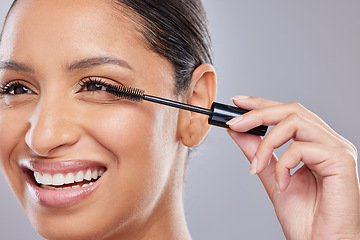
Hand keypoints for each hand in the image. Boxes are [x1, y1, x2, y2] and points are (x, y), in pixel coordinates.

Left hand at [226, 96, 359, 239]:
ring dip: (266, 142)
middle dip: (258, 113)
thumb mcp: (272, 178)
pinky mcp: (341, 161)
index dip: (262, 104)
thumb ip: (258, 153)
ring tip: (256, 166)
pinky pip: (302, 148)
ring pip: (295, 122)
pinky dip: (283, 164)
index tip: (238, 103)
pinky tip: (282, 184)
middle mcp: (328, 142)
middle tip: (235, 124)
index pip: (288, 113)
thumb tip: (238, 131)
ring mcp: (337, 149)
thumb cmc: (305, 219)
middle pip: (292, 110)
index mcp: (315, 144)